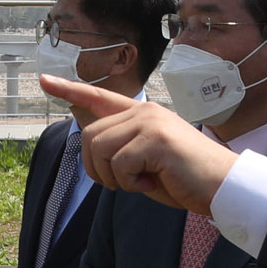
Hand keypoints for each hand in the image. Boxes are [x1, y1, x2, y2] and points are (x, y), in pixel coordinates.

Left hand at [41, 75, 238, 214]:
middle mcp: (144, 111)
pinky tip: (155, 181)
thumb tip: (90, 138)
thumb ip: (120, 148)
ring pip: (101, 149)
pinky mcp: (156, 139)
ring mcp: (150, 122)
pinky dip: (132, 183)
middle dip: (100, 169)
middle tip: (129, 182)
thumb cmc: (184, 178)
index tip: (45, 81)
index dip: (69, 90)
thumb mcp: (145, 162)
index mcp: (141, 114)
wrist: (222, 186)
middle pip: (91, 137)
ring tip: (144, 180)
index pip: (99, 97)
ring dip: (116, 177)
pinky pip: (121, 165)